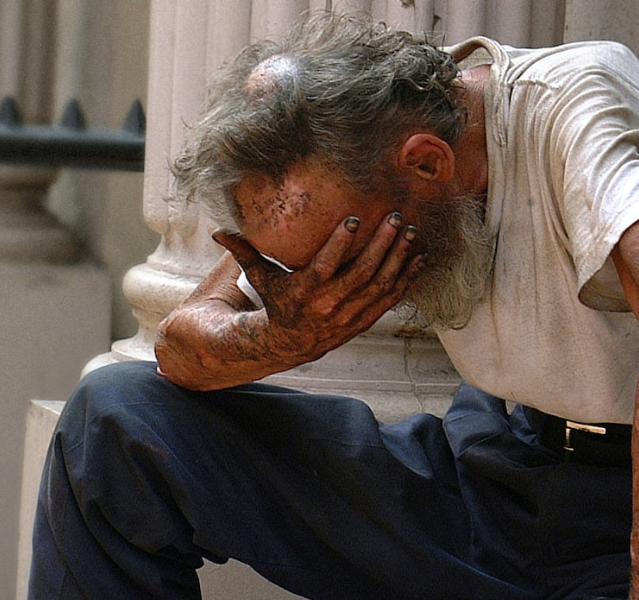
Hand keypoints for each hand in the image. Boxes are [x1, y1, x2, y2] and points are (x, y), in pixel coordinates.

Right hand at [211, 211, 420, 368]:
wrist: (291, 343)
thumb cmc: (276, 301)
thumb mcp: (260, 278)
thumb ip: (244, 253)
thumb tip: (219, 231)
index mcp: (306, 291)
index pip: (326, 265)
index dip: (340, 244)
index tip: (354, 220)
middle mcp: (331, 304)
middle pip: (362, 273)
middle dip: (382, 245)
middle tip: (395, 218)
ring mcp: (351, 314)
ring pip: (381, 285)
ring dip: (399, 258)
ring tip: (411, 233)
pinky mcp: (366, 319)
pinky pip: (391, 298)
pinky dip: (407, 278)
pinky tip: (419, 258)